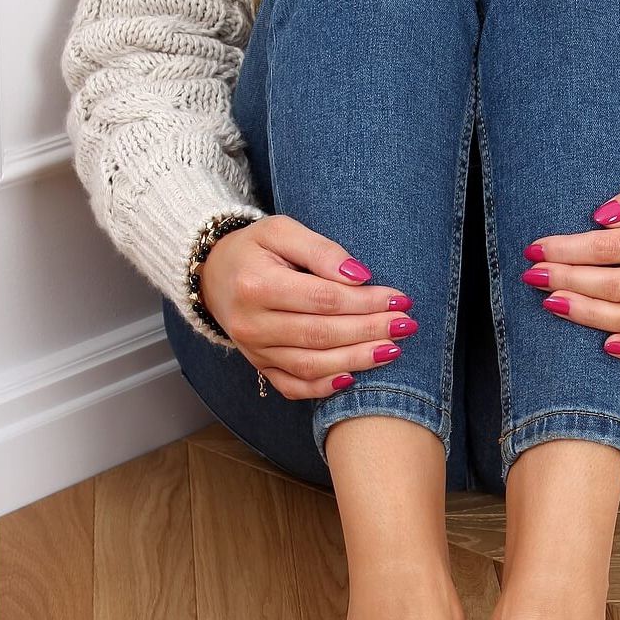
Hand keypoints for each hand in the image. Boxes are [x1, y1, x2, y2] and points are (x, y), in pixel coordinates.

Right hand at [199, 215, 416, 397]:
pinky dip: (324, 388)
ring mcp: (254, 350)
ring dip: (356, 361)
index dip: (365, 302)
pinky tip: (353, 378)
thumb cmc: (255, 248)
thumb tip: (360, 276)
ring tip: (392, 350)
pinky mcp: (259, 366)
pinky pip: (293, 386)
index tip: (400, 299)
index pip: (323, 299)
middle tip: (406, 326)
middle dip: (369, 332)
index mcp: (257, 285)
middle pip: (321, 334)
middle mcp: (252, 323)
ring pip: (311, 365)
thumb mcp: (282, 231)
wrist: (213, 273)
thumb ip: (321, 250)